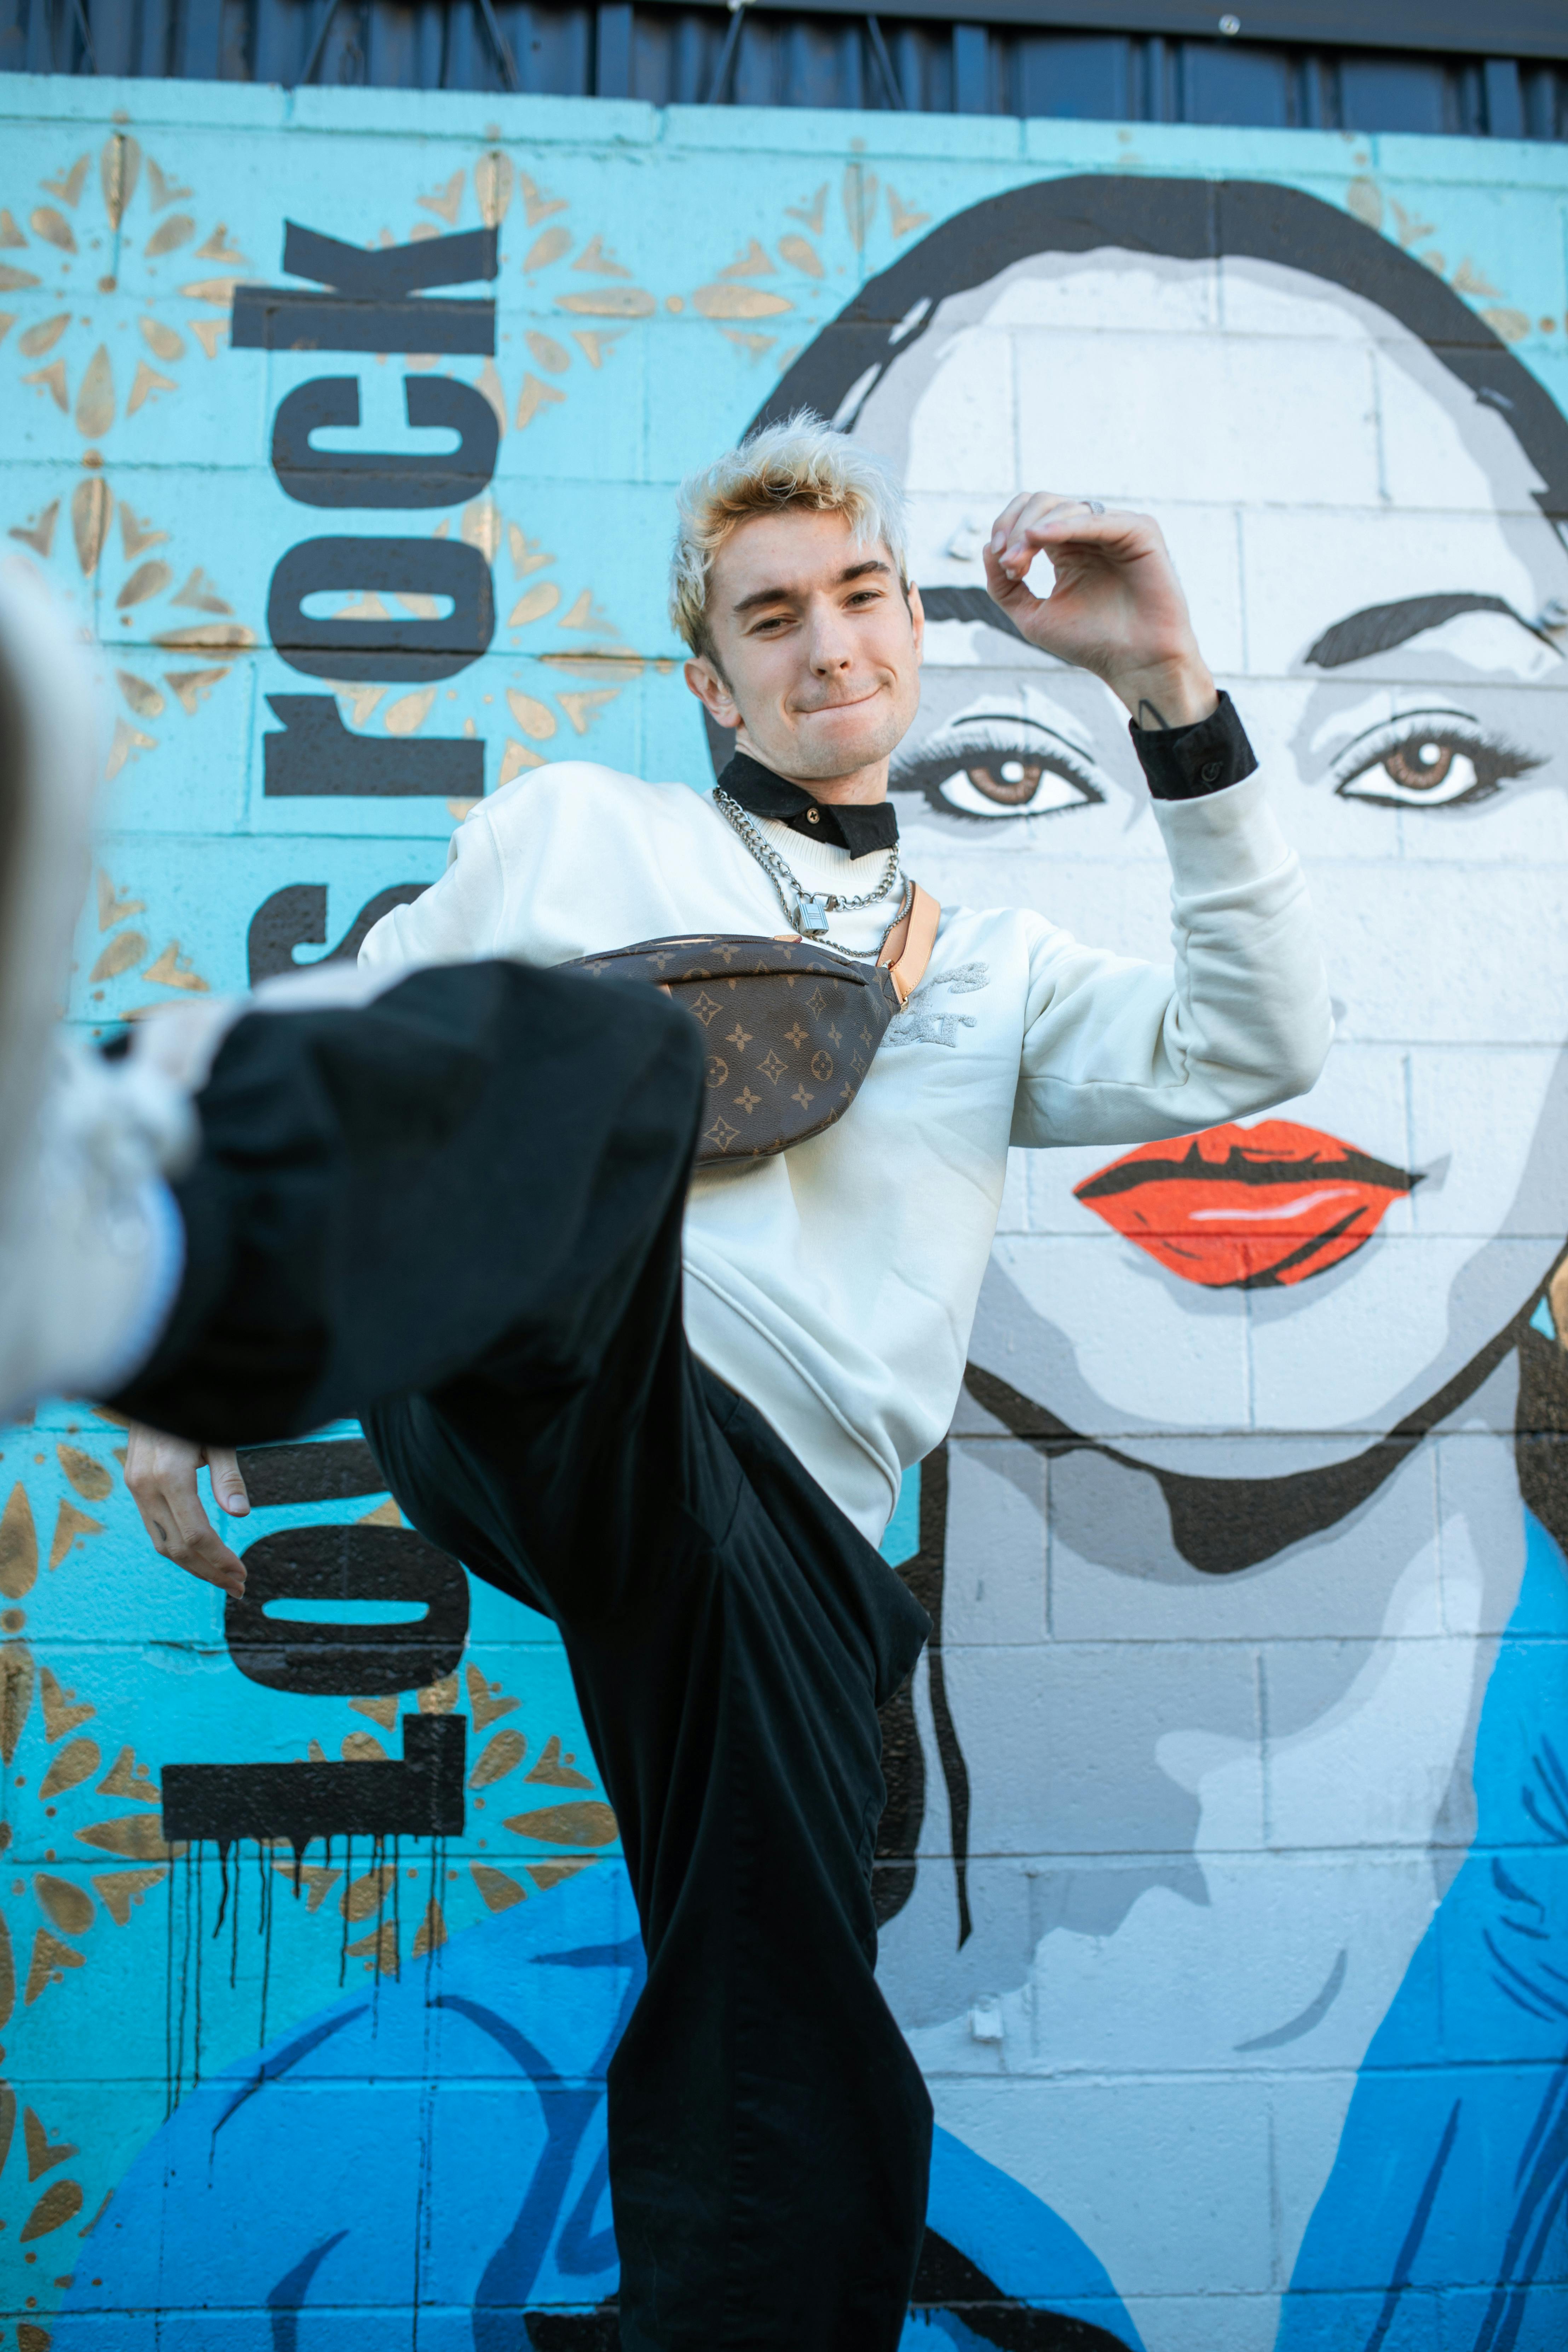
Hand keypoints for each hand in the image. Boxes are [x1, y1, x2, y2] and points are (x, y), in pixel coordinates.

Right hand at [124, 1424, 249, 1598]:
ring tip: (222, 1578)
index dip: (220, 1559)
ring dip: (193, 1565)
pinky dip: (178, 1547)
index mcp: (169, 1476)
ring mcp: (135, 1487)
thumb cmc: (194, 1409)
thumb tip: (240, 1513)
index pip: (197, 1535)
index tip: (242, 1574)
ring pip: (162, 1543)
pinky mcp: (133, 1485)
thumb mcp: (218, 1438)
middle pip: (178, 1548)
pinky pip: (155, 1528)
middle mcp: (146, 1486)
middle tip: (238, 1588)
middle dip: (209, 1572)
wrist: (156, 1386)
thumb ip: (227, 1478)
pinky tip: (200, 1555)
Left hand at [983, 493, 1217, 727]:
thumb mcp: (1032, 616)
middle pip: (1043, 503)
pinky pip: (1098, 519)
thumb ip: (1003, 586)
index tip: (1002, 564)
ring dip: (1033, 530)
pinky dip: (1066, 524)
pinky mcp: (1141, 532)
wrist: (1134, 664)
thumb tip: (987, 548)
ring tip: (1019, 564)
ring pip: (1067, 506)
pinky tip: (1040, 536)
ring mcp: (1116, 529)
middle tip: (1009, 565)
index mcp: (1067, 548)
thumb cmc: (1091, 642)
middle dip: (1016, 528)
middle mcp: (1090, 533)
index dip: (1007, 529)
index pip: (1030, 515)